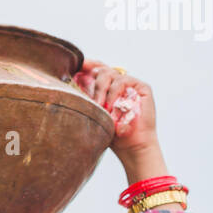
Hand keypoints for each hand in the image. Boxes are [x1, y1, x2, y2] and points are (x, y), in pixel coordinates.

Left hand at [74, 59, 168, 183]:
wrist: (131, 147)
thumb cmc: (113, 135)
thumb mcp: (95, 115)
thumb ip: (86, 99)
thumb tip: (71, 83)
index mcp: (108, 88)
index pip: (98, 70)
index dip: (88, 65)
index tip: (76, 66)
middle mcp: (119, 84)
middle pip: (102, 69)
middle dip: (93, 81)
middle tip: (92, 100)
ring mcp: (131, 85)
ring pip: (111, 73)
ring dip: (102, 90)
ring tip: (101, 107)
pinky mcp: (142, 87)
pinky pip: (123, 81)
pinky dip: (114, 93)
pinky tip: (111, 107)